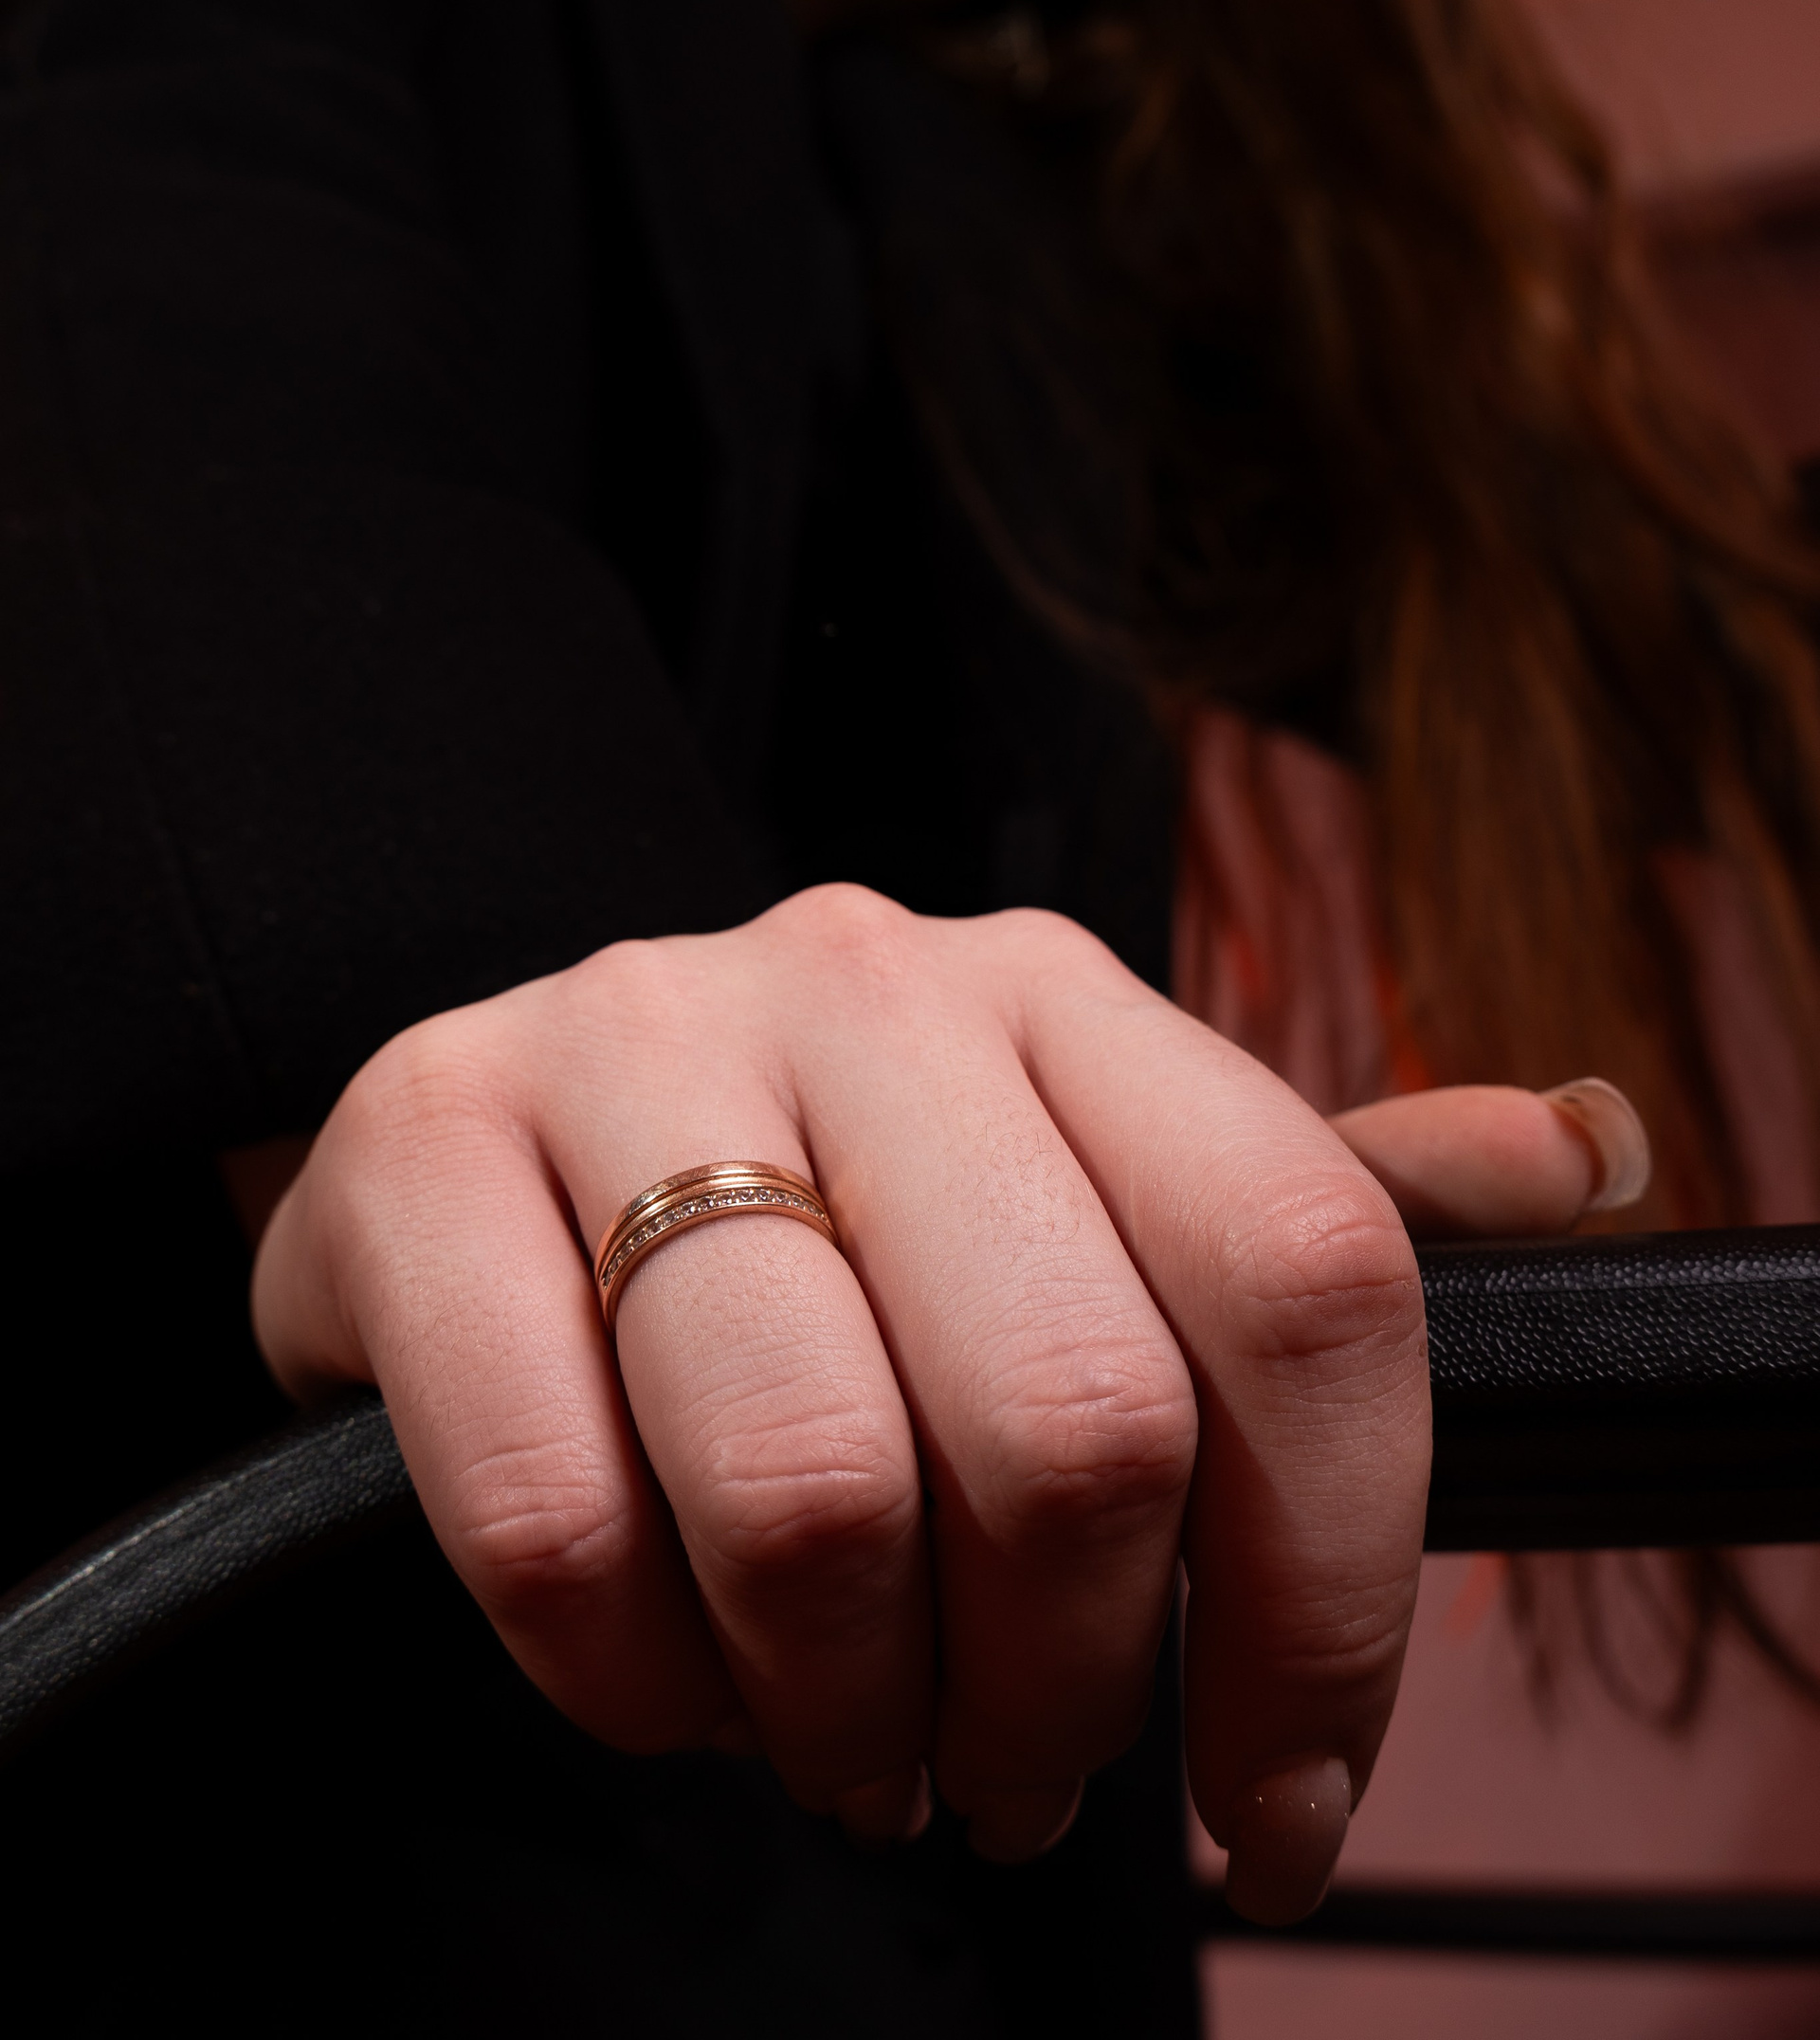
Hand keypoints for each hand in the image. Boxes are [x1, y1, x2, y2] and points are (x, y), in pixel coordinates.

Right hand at [252, 887, 1640, 1917]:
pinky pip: (556, 1519)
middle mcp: (864, 976)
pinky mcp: (418, 1145)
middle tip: (1019, 1765)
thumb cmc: (831, 1214)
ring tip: (852, 1736)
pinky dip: (633, 1686)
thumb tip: (1589, 1151)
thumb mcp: (1083, 1186)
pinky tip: (674, 1682)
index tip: (1281, 1796)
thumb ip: (1321, 1197)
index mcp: (1065, 989)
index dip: (1333, 1598)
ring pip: (812, 1486)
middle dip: (1065, 1687)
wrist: (494, 1147)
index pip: (1307, 1280)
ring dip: (850, 1708)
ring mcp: (627, 1038)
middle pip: (1074, 1417)